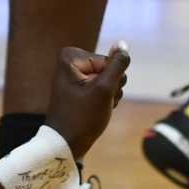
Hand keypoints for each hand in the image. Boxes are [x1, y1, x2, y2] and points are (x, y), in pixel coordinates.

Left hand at [44, 43, 130, 158]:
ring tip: (94, 109)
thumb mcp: (104, 89)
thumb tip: (123, 44)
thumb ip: (117, 65)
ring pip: (108, 80)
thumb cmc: (82, 117)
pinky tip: (95, 111)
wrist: (65, 144)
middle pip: (109, 69)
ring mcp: (75, 75)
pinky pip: (102, 88)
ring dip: (108, 97)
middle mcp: (71, 61)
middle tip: (96, 104)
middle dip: (110, 89)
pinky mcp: (79, 87)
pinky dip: (104, 100)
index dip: (110, 82)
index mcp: (71, 57)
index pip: (110, 62)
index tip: (95, 97)